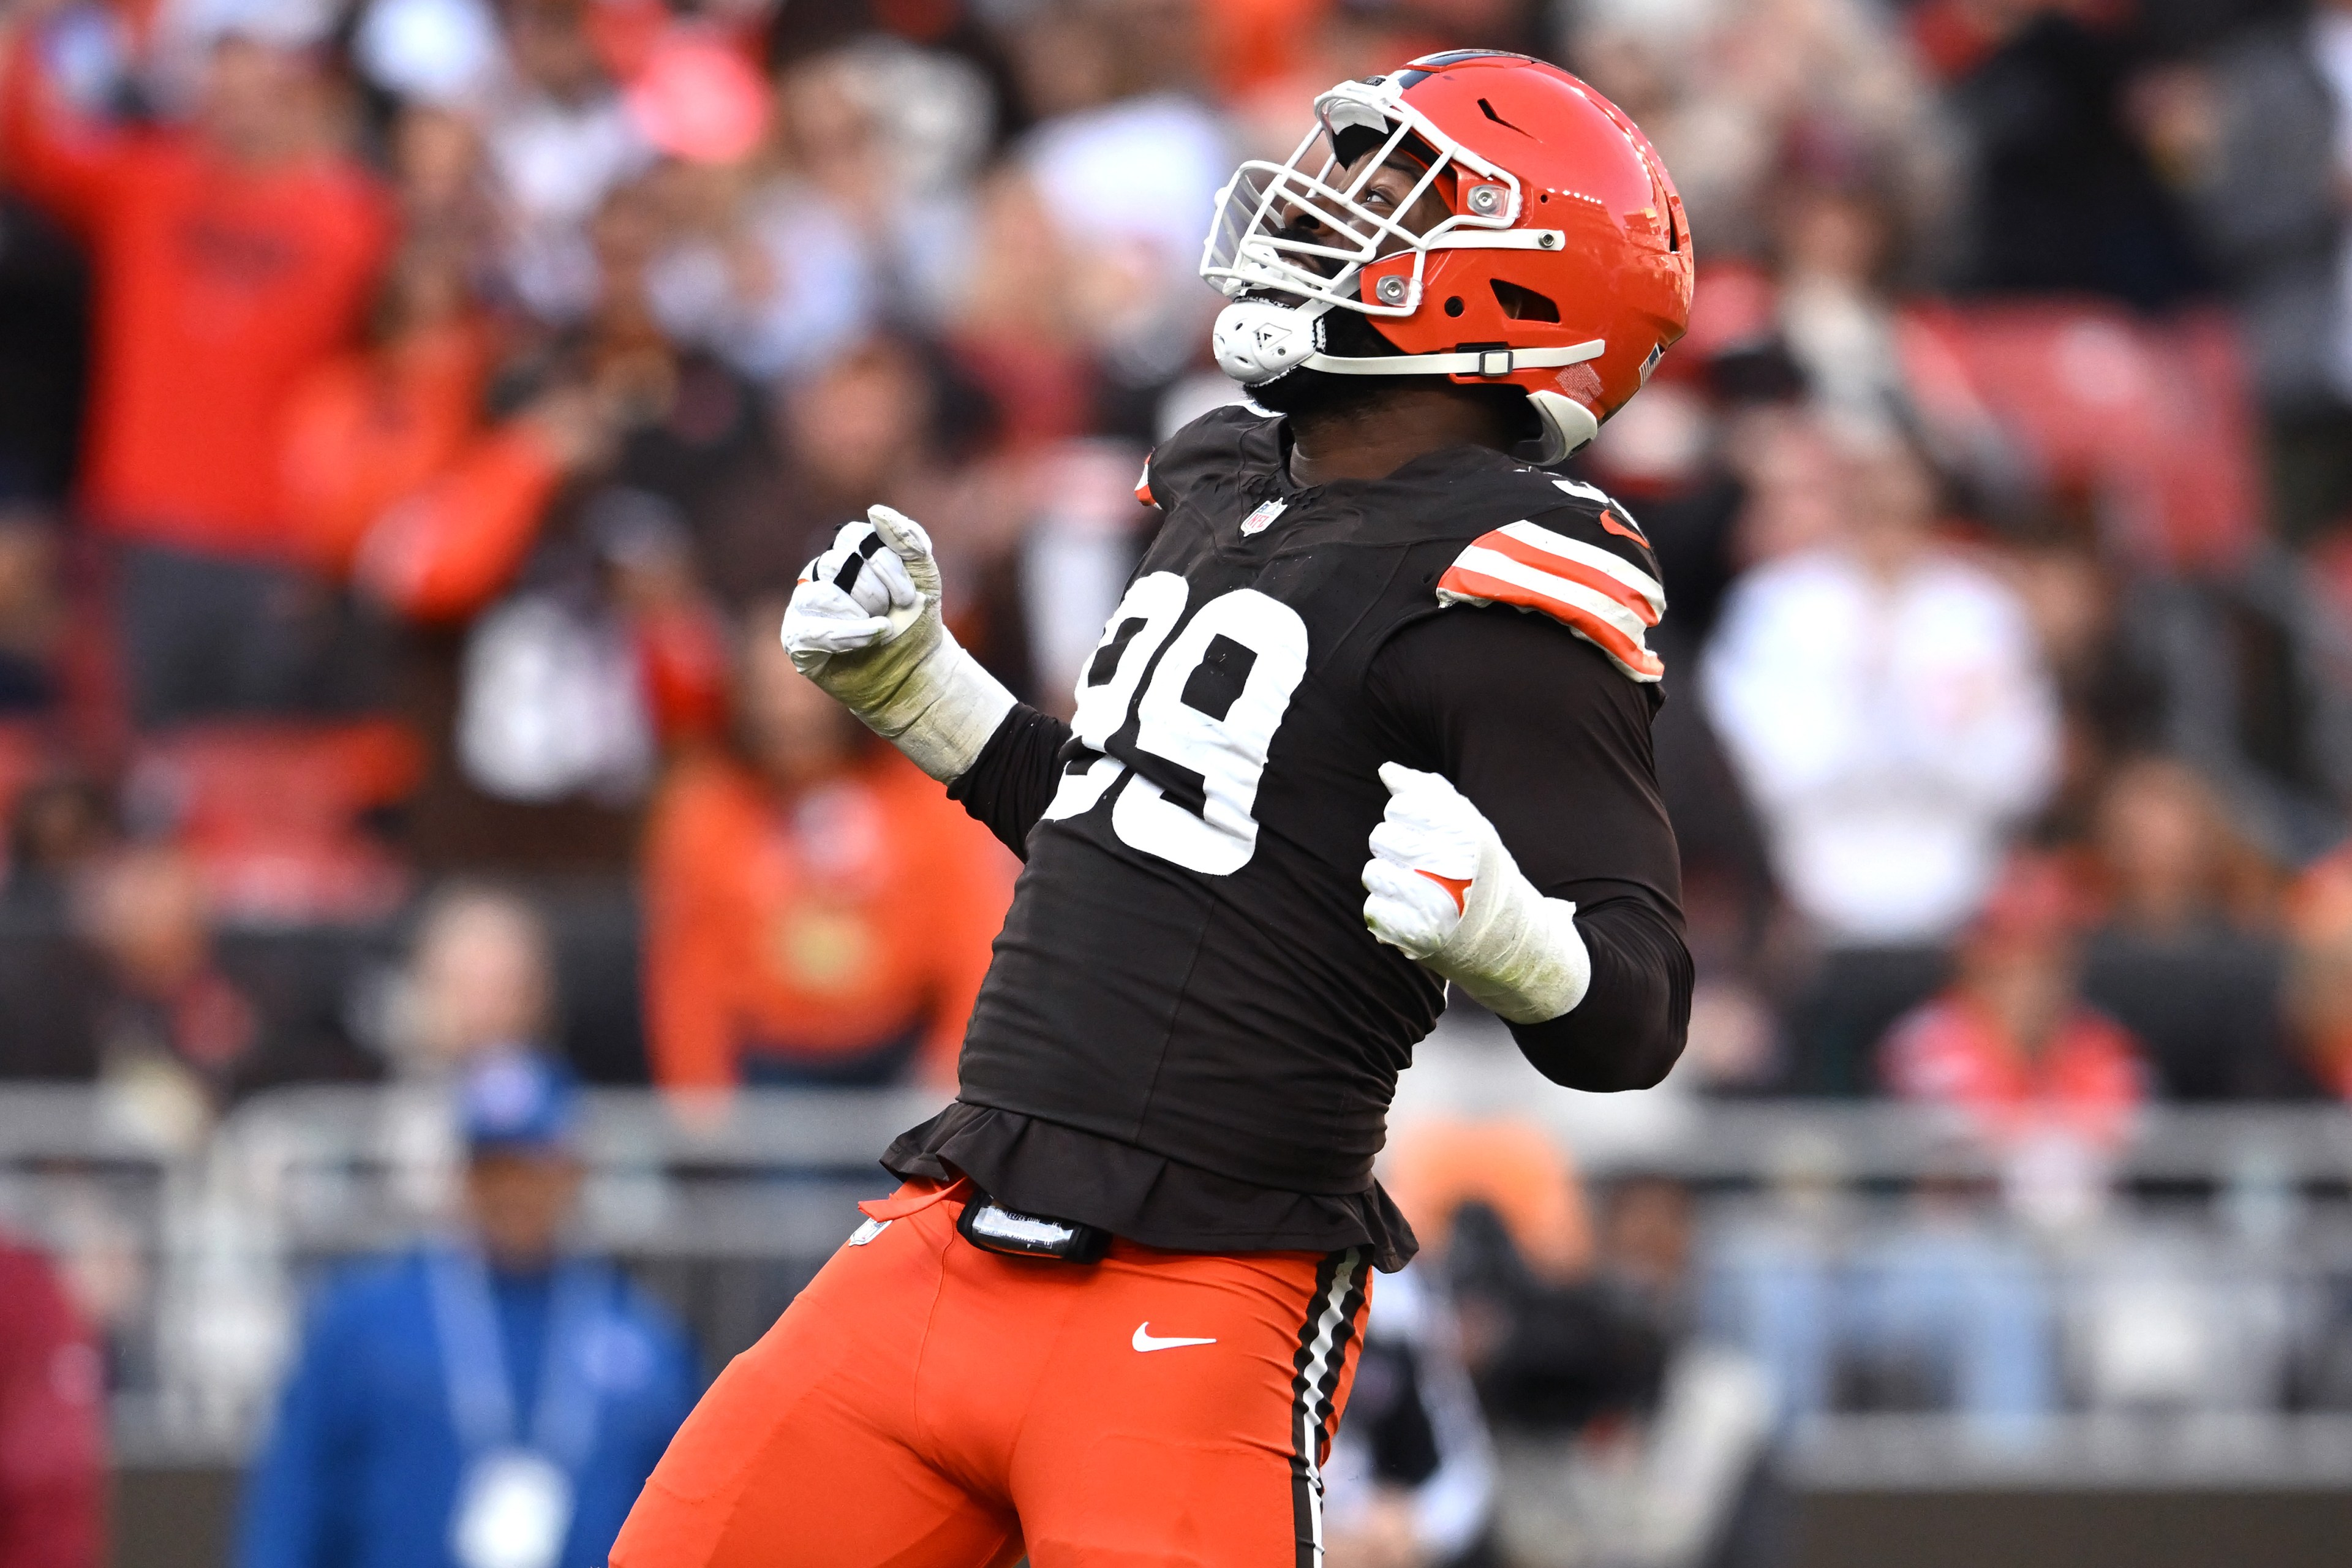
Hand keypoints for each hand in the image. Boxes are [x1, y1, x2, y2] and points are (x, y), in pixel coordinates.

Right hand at [781, 505, 934, 672]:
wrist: (916, 670)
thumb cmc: (915, 621)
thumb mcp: (925, 577)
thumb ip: (908, 540)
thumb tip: (875, 510)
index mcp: (848, 552)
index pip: (853, 537)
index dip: (886, 566)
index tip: (910, 597)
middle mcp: (821, 573)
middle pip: (835, 564)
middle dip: (875, 593)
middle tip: (892, 614)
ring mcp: (805, 605)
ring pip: (819, 594)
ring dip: (860, 615)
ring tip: (881, 632)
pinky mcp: (797, 638)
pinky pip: (810, 630)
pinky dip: (847, 635)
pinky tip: (871, 639)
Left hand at [1362, 762, 1590, 1023]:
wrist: (1510, 941)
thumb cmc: (1483, 874)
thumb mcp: (1470, 827)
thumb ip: (1428, 793)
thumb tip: (1386, 770)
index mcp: (1467, 835)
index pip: (1401, 808)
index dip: (1402, 816)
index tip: (1422, 831)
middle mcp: (1453, 867)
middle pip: (1381, 838)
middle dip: (1392, 847)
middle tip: (1417, 862)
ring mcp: (1434, 905)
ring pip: (1372, 873)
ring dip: (1386, 879)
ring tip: (1413, 886)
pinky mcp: (1418, 938)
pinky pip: (1373, 909)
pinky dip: (1385, 910)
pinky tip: (1408, 911)